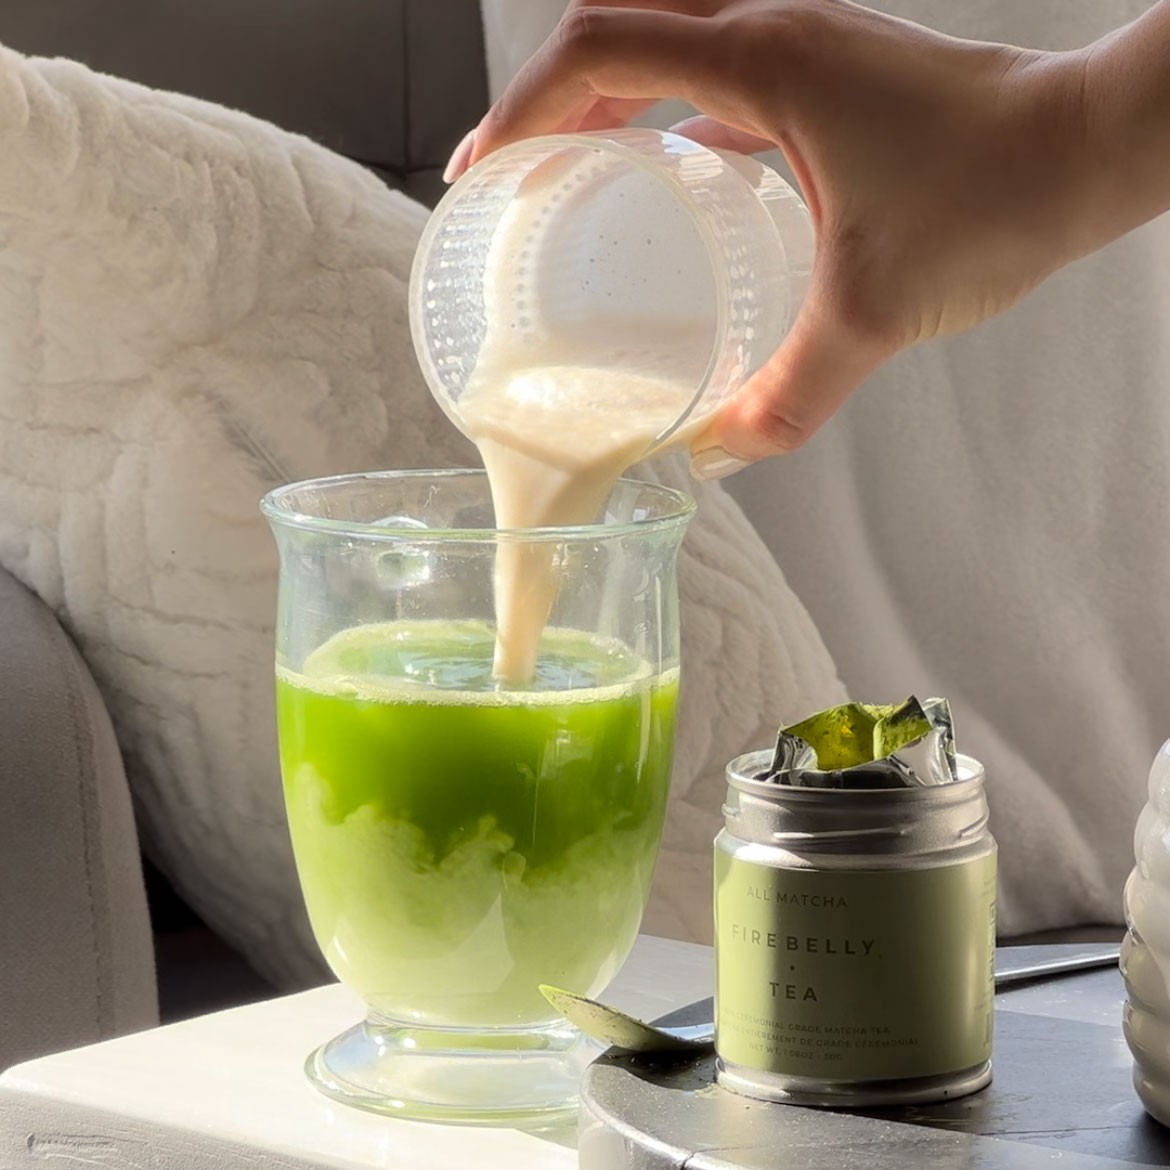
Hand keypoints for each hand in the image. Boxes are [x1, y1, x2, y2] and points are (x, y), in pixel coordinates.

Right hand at [445, 1, 1104, 470]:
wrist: (1092, 148)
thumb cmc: (995, 196)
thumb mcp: (872, 312)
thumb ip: (790, 396)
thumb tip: (724, 454)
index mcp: (764, 61)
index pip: (599, 50)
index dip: (523, 108)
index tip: (483, 173)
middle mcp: (774, 30)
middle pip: (617, 26)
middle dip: (546, 93)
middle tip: (510, 170)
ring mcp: (805, 45)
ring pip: (667, 37)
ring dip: (605, 93)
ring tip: (566, 169)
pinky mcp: (830, 74)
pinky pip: (721, 75)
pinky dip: (672, 111)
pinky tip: (670, 174)